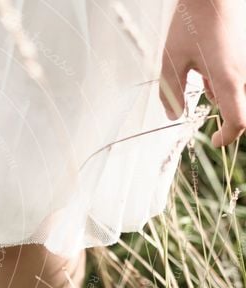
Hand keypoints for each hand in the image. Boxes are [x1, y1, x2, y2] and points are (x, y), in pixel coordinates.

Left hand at [161, 0, 245, 146]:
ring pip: (241, 93)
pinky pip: (240, 78)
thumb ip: (171, 91)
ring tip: (202, 74)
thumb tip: (173, 116)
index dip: (227, 137)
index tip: (213, 141)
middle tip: (209, 116)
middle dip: (229, 117)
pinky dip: (227, 82)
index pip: (239, 121)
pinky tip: (207, 66)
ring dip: (225, 96)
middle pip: (244, 109)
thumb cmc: (191, 23)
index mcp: (229, 79)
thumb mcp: (172, 60)